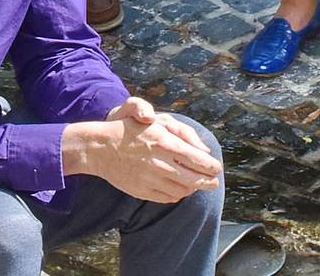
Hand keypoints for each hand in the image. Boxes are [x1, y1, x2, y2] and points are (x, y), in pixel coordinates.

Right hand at [71, 98, 220, 203]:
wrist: (102, 147)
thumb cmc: (132, 130)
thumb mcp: (159, 123)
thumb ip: (184, 135)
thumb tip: (204, 150)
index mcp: (167, 144)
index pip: (199, 161)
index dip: (212, 167)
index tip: (217, 169)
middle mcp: (161, 163)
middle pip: (194, 179)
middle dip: (208, 182)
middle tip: (214, 183)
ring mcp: (152, 179)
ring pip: (182, 191)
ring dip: (193, 189)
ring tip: (196, 185)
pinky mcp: (143, 191)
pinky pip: (167, 197)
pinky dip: (177, 195)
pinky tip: (179, 189)